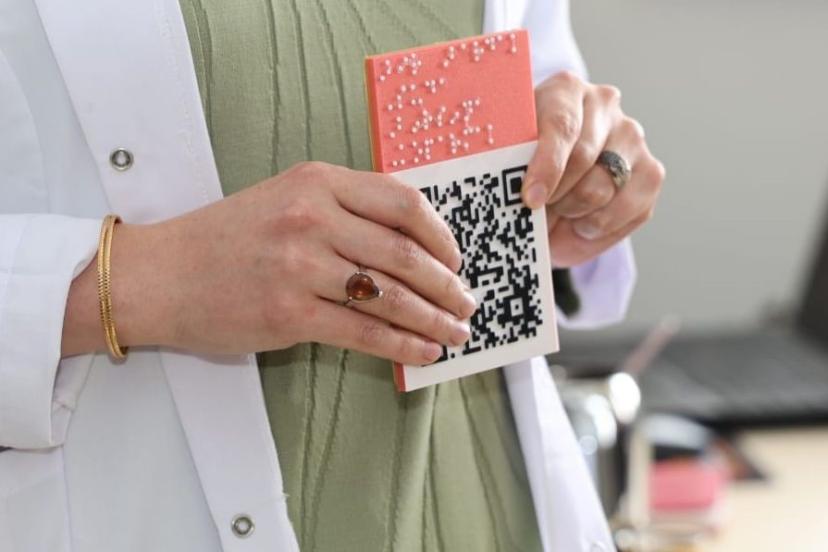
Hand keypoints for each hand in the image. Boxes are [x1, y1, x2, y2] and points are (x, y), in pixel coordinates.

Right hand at [63, 162, 475, 364]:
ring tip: (455, 333)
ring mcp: (299, 266)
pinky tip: (422, 352)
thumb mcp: (285, 199)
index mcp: (316, 182)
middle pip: (404, 253)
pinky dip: (402, 345)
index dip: (441, 235)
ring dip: (433, 319)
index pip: (402, 202)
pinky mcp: (288, 313)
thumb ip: (343, 209)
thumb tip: (409, 246)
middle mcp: (311, 218)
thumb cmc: (226, 238)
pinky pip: (364, 332)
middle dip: (447, 285)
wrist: (162, 274)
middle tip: (467, 304)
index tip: (456, 259)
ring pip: (390, 295)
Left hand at [522, 71, 664, 266]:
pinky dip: (599, 227)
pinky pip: (629, 212)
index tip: (530, 199)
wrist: (550, 176)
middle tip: (535, 211)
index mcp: (565, 89)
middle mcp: (605, 104)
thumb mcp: (506, 154)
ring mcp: (632, 137)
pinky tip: (581, 222)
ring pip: (602, 190)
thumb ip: (508, 164)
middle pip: (582, 161)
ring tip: (557, 212)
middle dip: (554, 196)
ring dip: (573, 213)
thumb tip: (516, 195)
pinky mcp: (651, 172)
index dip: (546, 167)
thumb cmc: (522, 162)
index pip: (562, 126)